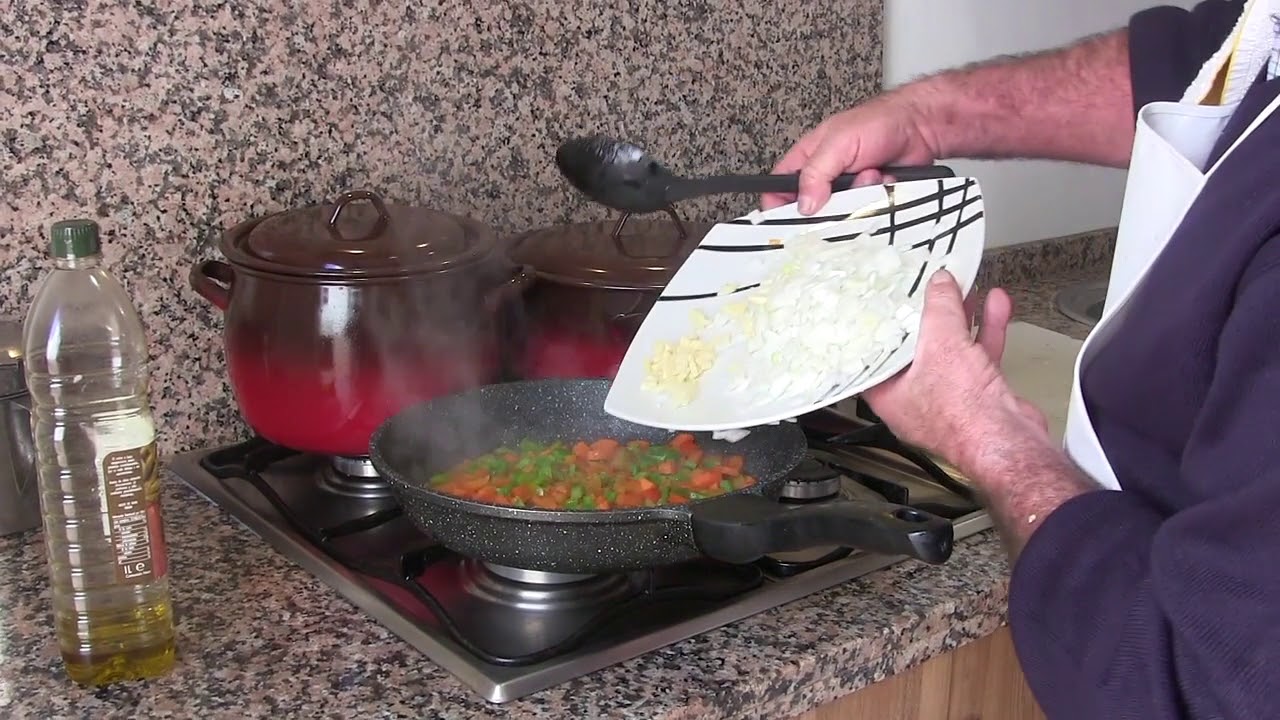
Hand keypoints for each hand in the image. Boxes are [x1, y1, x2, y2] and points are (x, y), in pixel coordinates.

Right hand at [762, 92, 940, 214]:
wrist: (921, 126)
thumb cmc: (878, 122)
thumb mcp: (838, 142)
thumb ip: (816, 173)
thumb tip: (804, 206)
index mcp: (807, 160)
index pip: (779, 189)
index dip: (778, 208)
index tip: (786, 224)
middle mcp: (825, 177)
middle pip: (813, 211)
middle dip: (832, 205)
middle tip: (846, 192)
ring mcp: (848, 190)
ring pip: (842, 215)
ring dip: (859, 200)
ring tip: (873, 176)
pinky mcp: (869, 199)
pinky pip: (866, 215)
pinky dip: (877, 202)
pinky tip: (885, 182)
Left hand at [861, 270, 1048, 474]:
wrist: (1009, 441)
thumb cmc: (964, 415)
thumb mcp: (941, 344)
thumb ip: (938, 309)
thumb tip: (938, 284)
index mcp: (889, 395)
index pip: (880, 354)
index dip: (886, 325)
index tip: (893, 301)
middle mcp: (916, 399)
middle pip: (919, 348)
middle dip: (930, 316)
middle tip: (932, 290)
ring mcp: (950, 397)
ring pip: (953, 349)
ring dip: (962, 318)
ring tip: (965, 289)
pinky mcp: (980, 394)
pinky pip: (979, 356)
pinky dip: (987, 331)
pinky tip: (995, 306)